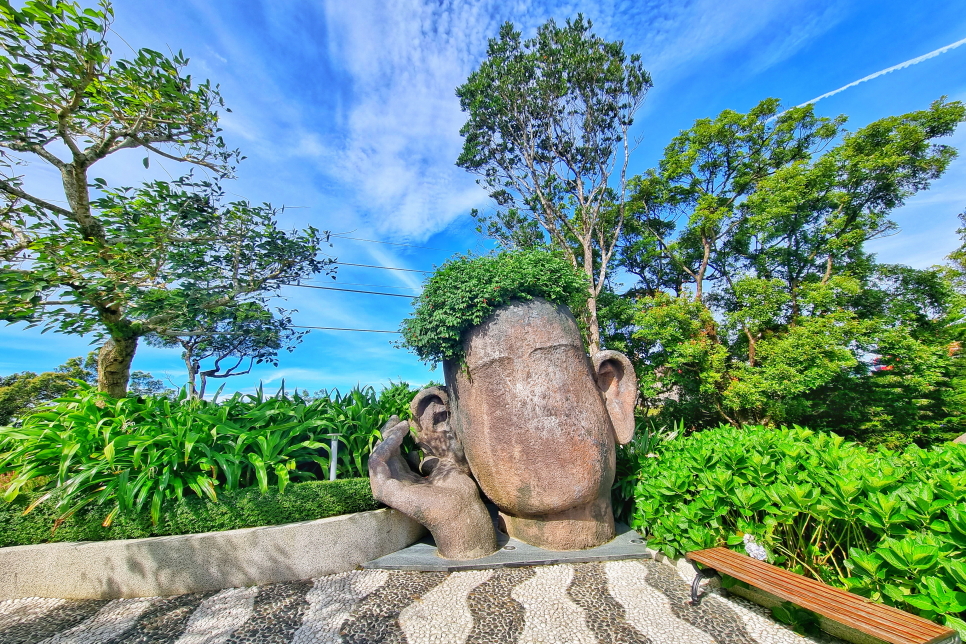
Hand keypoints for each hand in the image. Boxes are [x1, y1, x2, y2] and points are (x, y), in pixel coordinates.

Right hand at [369, 416, 497, 559]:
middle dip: (388, 433)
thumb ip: (425, 461)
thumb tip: (414, 452)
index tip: (404, 421)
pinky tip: (396, 438)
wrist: (459, 506)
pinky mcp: (384, 491)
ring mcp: (389, 489)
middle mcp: (397, 484)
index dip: (396, 437)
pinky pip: (376, 464)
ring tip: (401, 428)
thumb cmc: (455, 489)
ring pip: (377, 457)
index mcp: (409, 481)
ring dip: (387, 438)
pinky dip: (383, 448)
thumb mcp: (440, 467)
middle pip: (383, 455)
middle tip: (397, 418)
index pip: (395, 456)